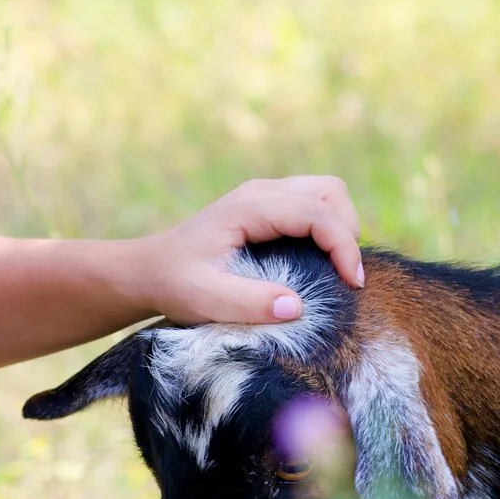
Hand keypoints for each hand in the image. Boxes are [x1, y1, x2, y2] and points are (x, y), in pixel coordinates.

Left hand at [134, 176, 363, 325]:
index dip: (343, 246)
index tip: (352, 285)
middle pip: (330, 192)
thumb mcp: (205, 300)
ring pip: (327, 194)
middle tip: (345, 276)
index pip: (317, 213)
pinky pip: (314, 206)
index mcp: (250, 207)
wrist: (148, 269)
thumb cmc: (174, 284)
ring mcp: (266, 196)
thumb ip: (249, 303)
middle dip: (347, 232)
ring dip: (340, 227)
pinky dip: (328, 229)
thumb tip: (296, 306)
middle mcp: (262, 193)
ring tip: (336, 269)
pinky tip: (319, 263)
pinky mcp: (268, 207)